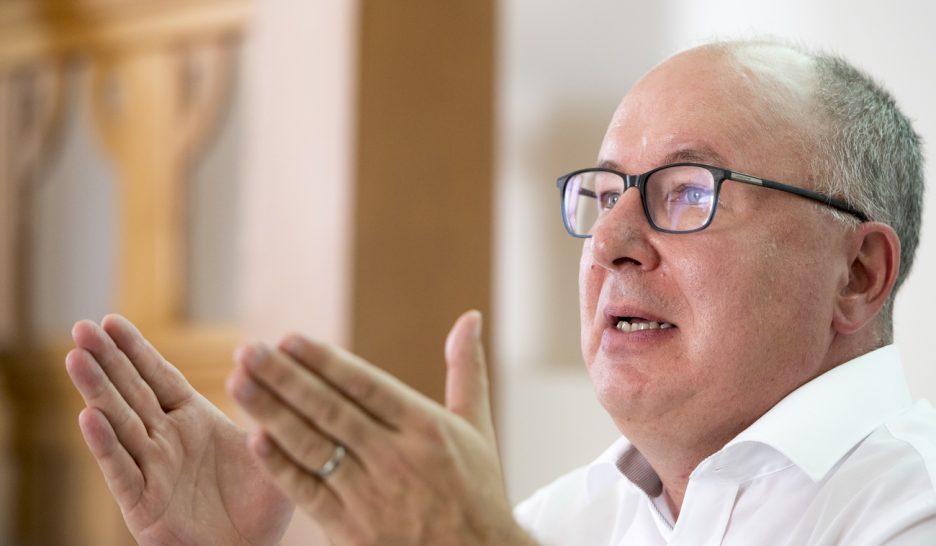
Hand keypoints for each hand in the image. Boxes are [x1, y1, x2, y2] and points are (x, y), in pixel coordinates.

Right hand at [66, 315, 294, 545]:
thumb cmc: (262, 504)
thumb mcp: (271, 449)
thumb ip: (269, 410)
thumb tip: (266, 363)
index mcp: (193, 420)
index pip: (158, 377)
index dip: (135, 350)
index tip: (111, 320)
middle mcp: (166, 440)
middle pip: (131, 392)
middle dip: (107, 360)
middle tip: (80, 327)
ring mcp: (152, 470)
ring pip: (119, 424)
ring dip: (97, 392)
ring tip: (75, 359)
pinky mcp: (144, 505)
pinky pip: (122, 471)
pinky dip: (105, 445)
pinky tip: (87, 417)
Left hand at [227, 310, 535, 544]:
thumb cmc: (478, 491)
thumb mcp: (477, 428)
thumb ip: (465, 371)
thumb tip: (470, 317)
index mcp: (424, 427)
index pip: (364, 386)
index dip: (324, 361)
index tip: (288, 339)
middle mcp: (395, 458)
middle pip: (329, 410)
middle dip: (284, 378)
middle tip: (247, 350)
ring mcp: (371, 495)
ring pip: (311, 447)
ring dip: (270, 413)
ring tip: (239, 383)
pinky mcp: (352, 530)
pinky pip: (308, 493)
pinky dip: (280, 467)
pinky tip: (255, 439)